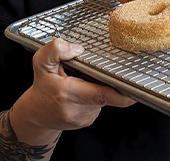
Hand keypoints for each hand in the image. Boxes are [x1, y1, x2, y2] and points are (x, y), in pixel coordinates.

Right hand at [11, 38, 134, 136]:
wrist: (35, 116)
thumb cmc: (41, 87)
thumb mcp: (40, 64)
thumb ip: (55, 50)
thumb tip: (78, 48)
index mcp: (68, 94)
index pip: (102, 94)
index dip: (123, 92)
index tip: (135, 86)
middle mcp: (78, 109)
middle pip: (107, 93)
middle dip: (109, 82)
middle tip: (99, 72)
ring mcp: (85, 118)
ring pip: (103, 98)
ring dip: (99, 87)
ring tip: (84, 81)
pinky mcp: (88, 121)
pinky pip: (99, 104)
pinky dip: (95, 95)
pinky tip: (83, 90)